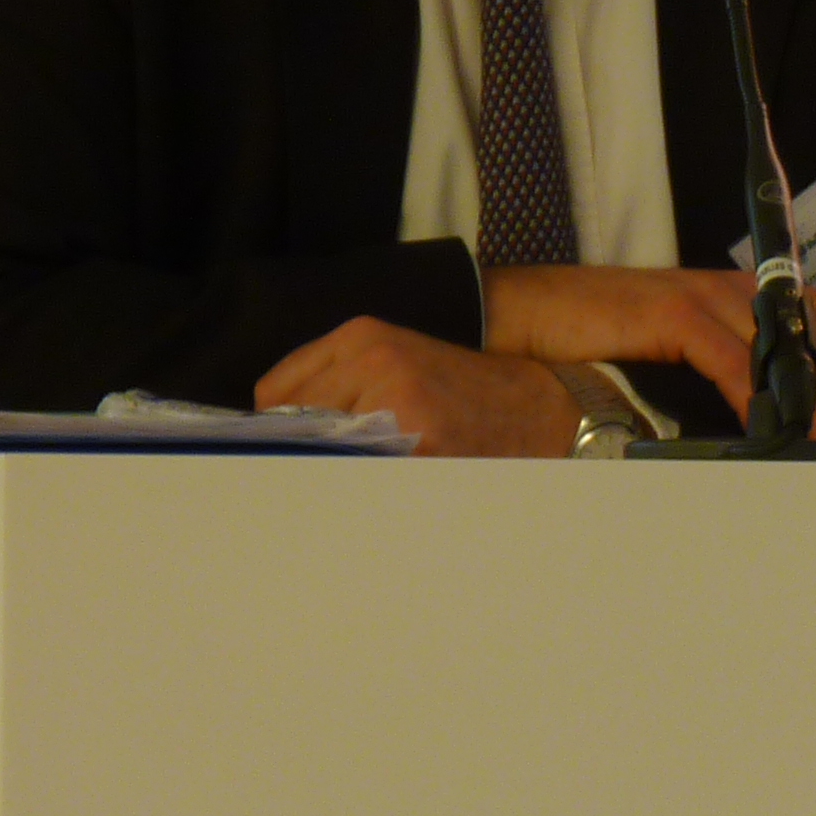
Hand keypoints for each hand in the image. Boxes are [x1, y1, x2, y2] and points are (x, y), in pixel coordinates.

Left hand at [256, 319, 581, 457]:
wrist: (542, 408)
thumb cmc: (466, 393)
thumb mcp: (397, 362)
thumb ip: (338, 381)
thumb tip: (272, 429)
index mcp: (362, 335)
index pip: (274, 392)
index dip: (283, 424)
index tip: (301, 443)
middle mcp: (371, 358)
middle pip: (290, 422)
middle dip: (305, 447)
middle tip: (339, 461)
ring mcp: (392, 399)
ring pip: (319, 450)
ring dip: (332, 466)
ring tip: (371, 467)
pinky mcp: (415, 438)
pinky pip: (357, 470)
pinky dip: (360, 480)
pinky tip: (388, 478)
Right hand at [478, 264, 815, 454]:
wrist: (530, 311)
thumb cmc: (603, 337)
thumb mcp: (683, 354)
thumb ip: (733, 372)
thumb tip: (780, 422)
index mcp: (751, 293)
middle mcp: (741, 288)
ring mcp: (708, 298)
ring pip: (789, 348)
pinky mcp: (673, 315)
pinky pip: (732, 361)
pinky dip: (758, 399)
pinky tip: (777, 433)